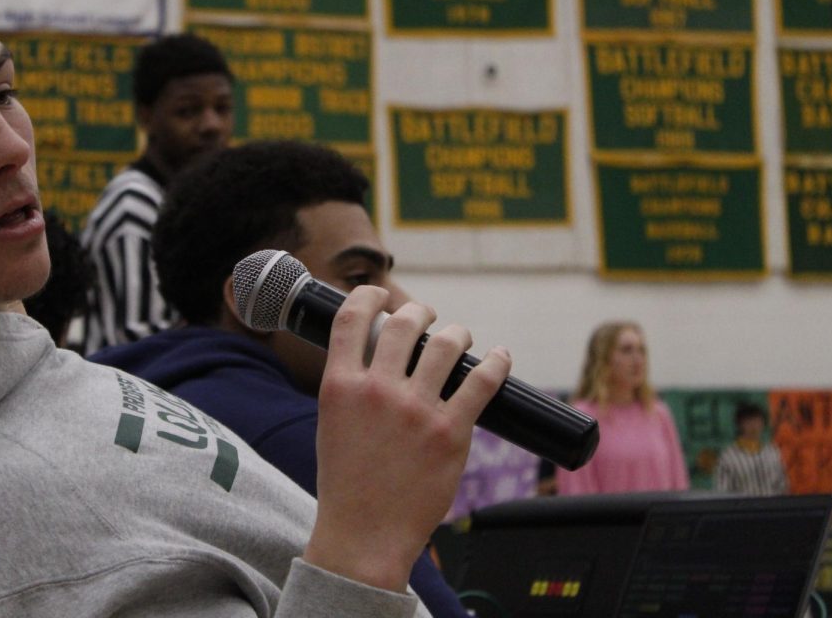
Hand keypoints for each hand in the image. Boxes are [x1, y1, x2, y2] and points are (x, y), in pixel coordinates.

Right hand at [303, 286, 510, 591]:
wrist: (364, 535)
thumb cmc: (347, 483)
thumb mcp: (331, 423)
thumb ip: (351, 385)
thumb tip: (377, 352)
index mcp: (340, 387)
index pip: (350, 318)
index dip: (369, 296)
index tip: (381, 296)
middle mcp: (377, 391)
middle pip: (403, 323)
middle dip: (419, 312)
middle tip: (427, 319)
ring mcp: (415, 411)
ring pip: (445, 344)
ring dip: (456, 334)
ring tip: (460, 339)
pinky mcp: (450, 433)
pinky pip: (482, 381)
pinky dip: (496, 362)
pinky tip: (500, 356)